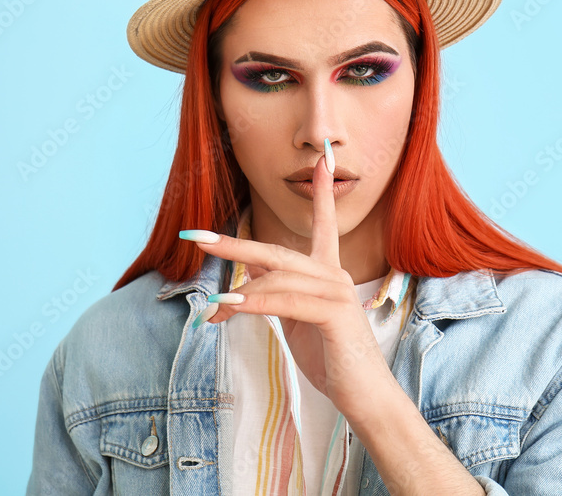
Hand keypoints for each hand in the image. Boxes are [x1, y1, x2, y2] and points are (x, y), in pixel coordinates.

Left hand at [181, 142, 395, 418]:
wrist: (365, 397)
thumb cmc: (332, 359)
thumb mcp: (297, 319)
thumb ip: (275, 292)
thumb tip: (244, 274)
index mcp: (328, 274)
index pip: (324, 225)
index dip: (322, 194)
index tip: (323, 163)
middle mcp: (333, 276)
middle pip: (277, 251)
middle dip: (234, 242)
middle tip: (196, 235)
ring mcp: (336, 293)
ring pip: (276, 277)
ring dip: (237, 290)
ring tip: (209, 305)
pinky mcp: (334, 314)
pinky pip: (284, 301)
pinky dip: (252, 302)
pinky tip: (228, 308)